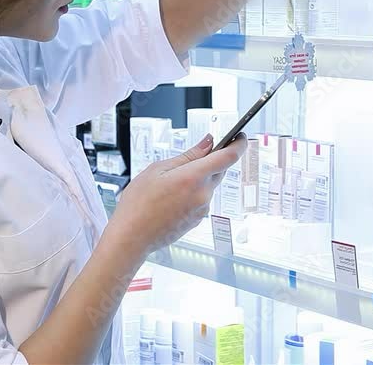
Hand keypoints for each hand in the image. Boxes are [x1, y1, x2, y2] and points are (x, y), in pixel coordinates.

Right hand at [109, 133, 247, 255]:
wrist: (132, 236)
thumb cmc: (139, 203)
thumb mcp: (158, 169)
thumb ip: (188, 155)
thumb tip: (208, 143)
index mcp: (193, 177)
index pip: (229, 157)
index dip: (238, 144)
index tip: (240, 136)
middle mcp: (203, 194)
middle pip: (219, 170)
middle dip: (212, 160)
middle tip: (196, 155)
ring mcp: (202, 209)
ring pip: (209, 185)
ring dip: (199, 178)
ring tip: (172, 181)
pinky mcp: (198, 220)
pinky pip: (202, 199)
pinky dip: (193, 192)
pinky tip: (173, 196)